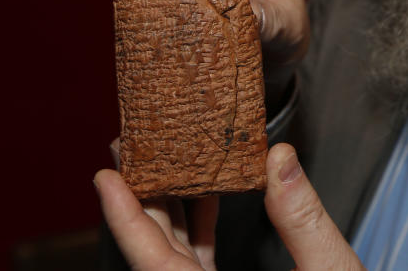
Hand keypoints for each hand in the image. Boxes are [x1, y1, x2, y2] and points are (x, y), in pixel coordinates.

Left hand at [94, 143, 364, 270]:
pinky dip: (199, 228)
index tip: (105, 179)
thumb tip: (279, 159)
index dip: (126, 219)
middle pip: (158, 253)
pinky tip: (208, 194)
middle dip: (143, 197)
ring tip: (162, 160)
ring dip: (170, 208)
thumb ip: (302, 220)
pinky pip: (197, 264)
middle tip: (131, 148)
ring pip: (175, 257)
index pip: (155, 264)